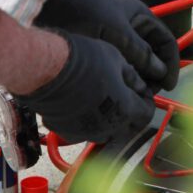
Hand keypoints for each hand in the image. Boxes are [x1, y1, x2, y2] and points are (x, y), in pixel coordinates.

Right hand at [14, 32, 154, 143]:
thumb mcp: (117, 60)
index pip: (146, 114)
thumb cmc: (84, 60)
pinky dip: (86, 123)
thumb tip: (140, 85)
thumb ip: (132, 78)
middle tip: (124, 96)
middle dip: (130, 113)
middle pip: (128, 127)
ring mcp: (86, 132)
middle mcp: (108, 127)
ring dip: (109, 121)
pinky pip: (83, 132)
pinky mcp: (66, 132)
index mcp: (126, 110)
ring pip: (105, 132)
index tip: (141, 92)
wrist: (46, 68)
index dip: (146, 102)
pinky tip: (82, 107)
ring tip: (102, 101)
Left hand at [35, 0, 179, 91]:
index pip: (167, 42)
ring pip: (138, 65)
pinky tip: (120, 90)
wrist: (49, 8)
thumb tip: (161, 72)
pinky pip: (121, 69)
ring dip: (140, 80)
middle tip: (149, 95)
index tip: (168, 85)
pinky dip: (124, 80)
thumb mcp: (117, 32)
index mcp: (141, 18)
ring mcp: (118, 41)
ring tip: (135, 95)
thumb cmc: (85, 13)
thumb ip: (140, 52)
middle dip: (155, 76)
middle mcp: (133, 30)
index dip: (171, 64)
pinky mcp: (104, 52)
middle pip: (154, 57)